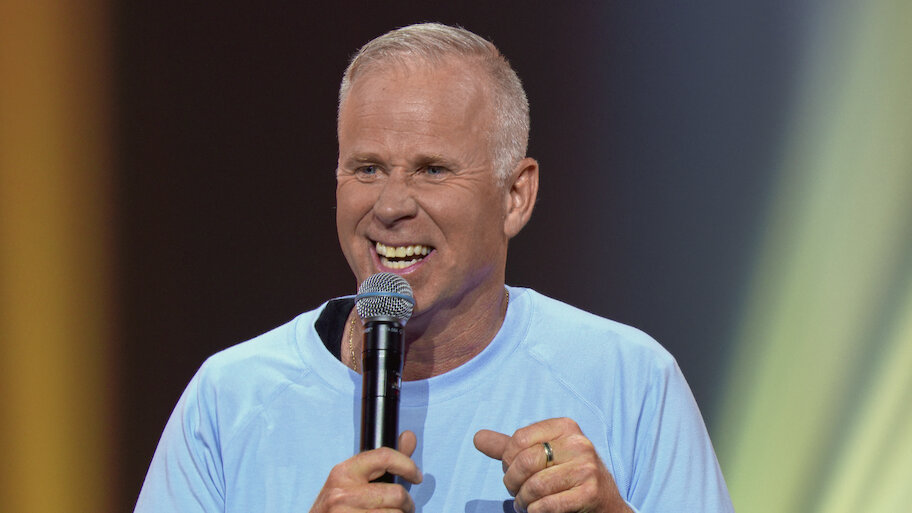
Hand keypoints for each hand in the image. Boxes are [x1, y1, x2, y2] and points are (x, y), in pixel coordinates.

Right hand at [310, 430, 422, 511]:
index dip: (407, 465)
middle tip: (405, 507)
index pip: (384, 456)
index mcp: (344, 472)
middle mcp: (342, 493)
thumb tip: (409, 436)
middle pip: (396, 494)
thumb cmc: (338, 506)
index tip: (416, 475)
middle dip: (407, 503)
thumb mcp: (353, 480)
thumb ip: (384, 460)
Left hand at [474, 418, 630, 512]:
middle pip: (525, 462)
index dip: (507, 460)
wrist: (604, 502)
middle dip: (512, 482)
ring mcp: (587, 467)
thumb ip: (509, 447)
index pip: (519, 439)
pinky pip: (548, 504)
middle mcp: (578, 443)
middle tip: (515, 492)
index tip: (512, 471)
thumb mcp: (540, 455)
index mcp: (565, 426)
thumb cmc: (565, 475)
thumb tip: (477, 437)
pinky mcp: (590, 492)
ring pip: (535, 486)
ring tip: (525, 504)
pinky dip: (536, 511)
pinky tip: (537, 510)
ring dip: (523, 501)